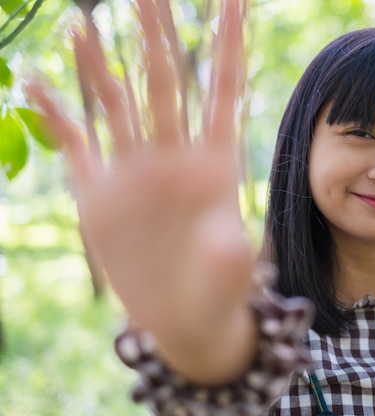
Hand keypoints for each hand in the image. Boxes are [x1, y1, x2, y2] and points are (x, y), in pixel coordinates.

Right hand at [26, 0, 256, 383]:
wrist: (185, 318)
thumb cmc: (218, 294)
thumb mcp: (229, 276)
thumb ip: (228, 253)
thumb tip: (225, 241)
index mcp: (215, 165)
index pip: (223, 92)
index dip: (228, 45)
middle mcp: (173, 158)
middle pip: (165, 83)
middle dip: (158, 35)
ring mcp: (134, 173)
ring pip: (117, 104)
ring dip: (101, 65)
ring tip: (84, 21)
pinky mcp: (100, 195)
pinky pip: (74, 144)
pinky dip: (55, 113)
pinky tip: (35, 83)